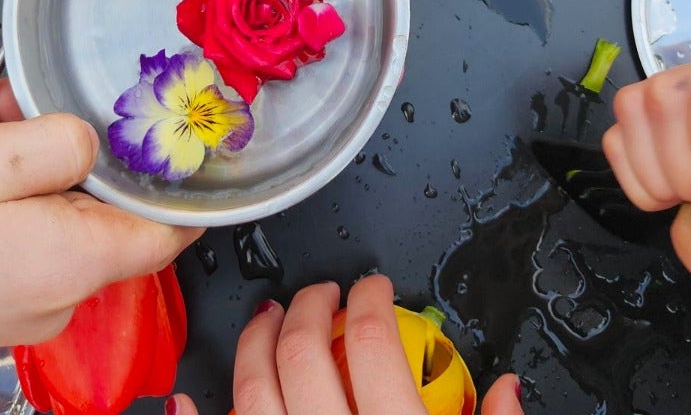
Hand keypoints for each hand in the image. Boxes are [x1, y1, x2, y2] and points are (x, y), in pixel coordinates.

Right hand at [0, 90, 197, 367]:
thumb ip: (67, 142)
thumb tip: (97, 143)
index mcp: (76, 262)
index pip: (168, 230)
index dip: (176, 180)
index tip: (172, 133)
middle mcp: (59, 294)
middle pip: (95, 204)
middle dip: (58, 142)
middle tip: (9, 101)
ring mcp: (19, 302)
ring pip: (44, 206)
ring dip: (9, 156)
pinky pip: (9, 230)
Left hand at [170, 274, 523, 414]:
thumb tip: (506, 392)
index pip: (373, 342)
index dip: (371, 298)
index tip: (373, 288)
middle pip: (303, 352)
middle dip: (309, 306)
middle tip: (322, 295)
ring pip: (252, 392)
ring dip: (253, 345)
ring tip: (267, 321)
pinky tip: (185, 401)